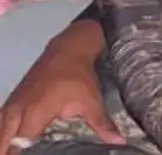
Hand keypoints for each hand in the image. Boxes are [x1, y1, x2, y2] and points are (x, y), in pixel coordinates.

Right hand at [0, 21, 123, 152]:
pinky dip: (2, 134)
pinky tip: (7, 141)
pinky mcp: (10, 100)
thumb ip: (101, 125)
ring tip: (11, 152)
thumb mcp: (92, 101)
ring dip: (3, 144)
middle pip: (2, 142)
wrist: (67, 49)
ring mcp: (11, 105)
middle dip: (8, 153)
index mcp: (35, 114)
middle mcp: (17, 111)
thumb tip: (118, 142)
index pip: (18, 145)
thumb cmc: (78, 76)